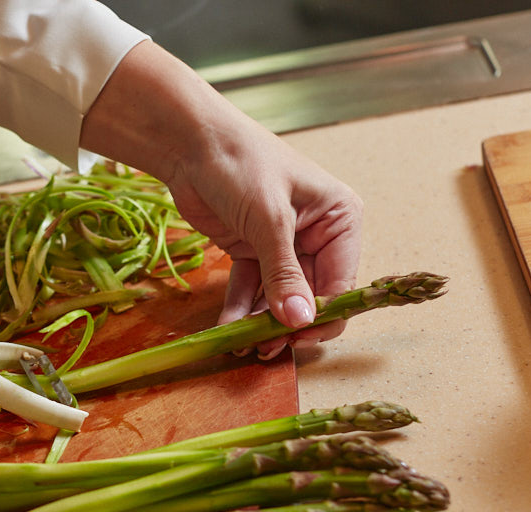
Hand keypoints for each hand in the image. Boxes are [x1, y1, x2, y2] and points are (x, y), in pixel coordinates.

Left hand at [80, 42, 361, 355]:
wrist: (190, 142)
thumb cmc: (240, 163)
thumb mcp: (268, 220)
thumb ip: (285, 273)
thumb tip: (302, 320)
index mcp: (339, 219)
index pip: (341, 282)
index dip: (322, 315)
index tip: (297, 338)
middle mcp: (318, 235)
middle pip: (310, 296)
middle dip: (287, 324)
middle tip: (264, 350)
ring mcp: (283, 245)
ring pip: (279, 297)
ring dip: (261, 323)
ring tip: (242, 346)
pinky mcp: (252, 250)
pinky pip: (251, 289)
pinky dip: (240, 309)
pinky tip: (226, 329)